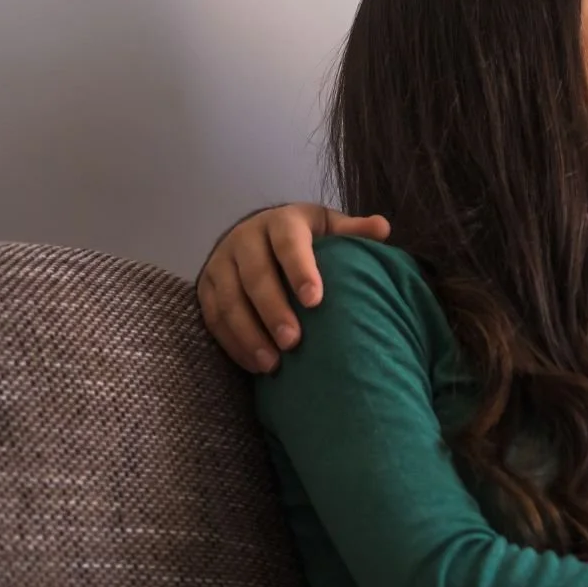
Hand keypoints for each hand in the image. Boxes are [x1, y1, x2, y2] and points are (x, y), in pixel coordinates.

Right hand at [197, 203, 389, 371]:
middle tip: (293, 342)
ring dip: (249, 334)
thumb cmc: (306, 238)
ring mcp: (221, 261)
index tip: (315, 301)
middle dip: (273, 310)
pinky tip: (254, 365)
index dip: (300, 270)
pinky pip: (213, 316)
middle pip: (255, 275)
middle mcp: (245, 237)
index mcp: (281, 221)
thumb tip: (382, 228)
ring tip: (272, 364)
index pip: (289, 243)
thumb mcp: (329, 228)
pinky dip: (232, 343)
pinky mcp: (206, 284)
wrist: (259, 235)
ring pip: (229, 299)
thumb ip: (354, 231)